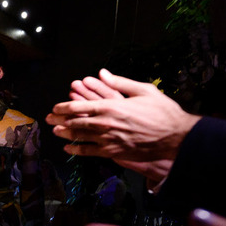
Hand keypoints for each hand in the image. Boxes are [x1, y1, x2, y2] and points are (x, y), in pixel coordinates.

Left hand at [45, 69, 200, 176]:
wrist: (176, 137)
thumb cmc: (162, 112)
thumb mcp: (144, 91)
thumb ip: (120, 82)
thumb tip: (103, 73)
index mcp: (111, 107)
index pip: (79, 107)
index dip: (63, 107)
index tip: (55, 107)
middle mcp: (106, 124)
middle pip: (74, 122)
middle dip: (59, 120)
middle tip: (48, 119)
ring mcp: (108, 140)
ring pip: (79, 137)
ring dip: (64, 133)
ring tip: (55, 131)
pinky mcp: (113, 152)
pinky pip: (89, 152)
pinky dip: (76, 150)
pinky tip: (69, 148)